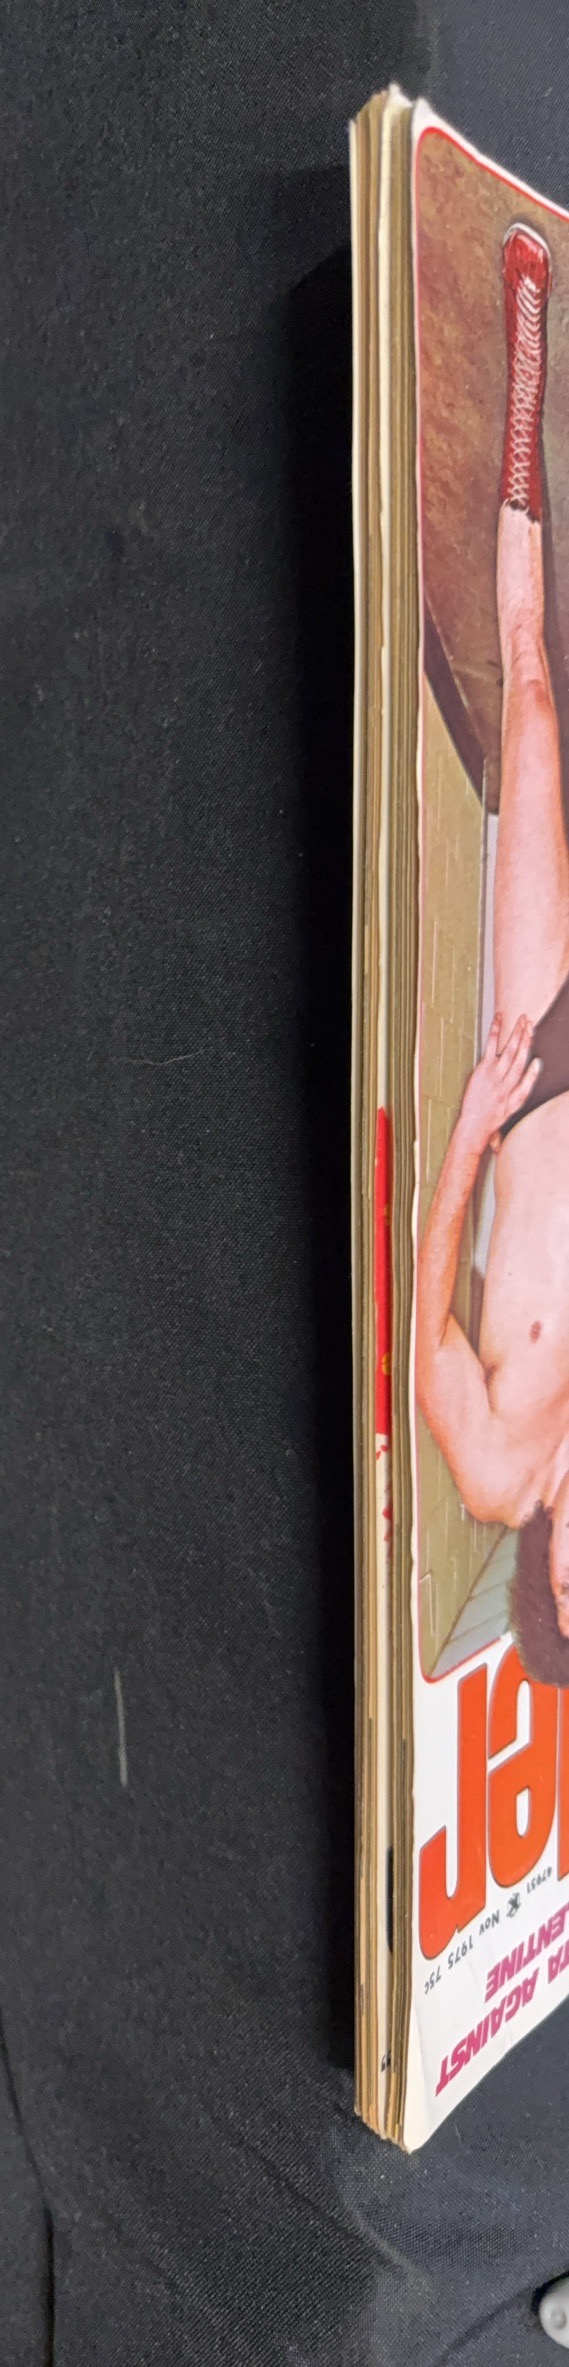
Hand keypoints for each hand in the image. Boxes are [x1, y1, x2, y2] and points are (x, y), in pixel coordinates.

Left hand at [460, 1013, 540, 1157]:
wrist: (474, 1125)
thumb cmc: (492, 1117)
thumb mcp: (514, 1108)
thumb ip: (526, 1087)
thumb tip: (536, 1066)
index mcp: (517, 1093)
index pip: (528, 1071)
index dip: (534, 1058)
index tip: (538, 1050)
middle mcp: (509, 1082)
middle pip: (521, 1056)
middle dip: (527, 1038)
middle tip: (530, 1022)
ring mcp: (496, 1075)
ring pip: (510, 1050)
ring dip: (517, 1033)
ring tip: (522, 1020)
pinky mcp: (483, 1069)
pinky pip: (491, 1046)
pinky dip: (496, 1032)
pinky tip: (499, 1019)